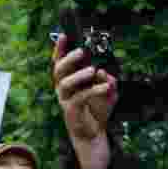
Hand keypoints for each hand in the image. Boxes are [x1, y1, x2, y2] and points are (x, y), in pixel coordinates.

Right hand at [52, 34, 117, 168]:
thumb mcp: (108, 91)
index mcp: (69, 80)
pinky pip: (80, 97)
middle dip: (68, 58)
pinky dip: (94, 90)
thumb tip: (103, 71)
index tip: (63, 35)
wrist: (94, 133)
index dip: (59, 49)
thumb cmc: (97, 109)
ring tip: (93, 70)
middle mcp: (63, 88)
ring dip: (79, 75)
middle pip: (58, 70)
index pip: (60, 62)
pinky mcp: (70, 110)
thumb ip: (108, 79)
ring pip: (64, 83)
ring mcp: (65, 99)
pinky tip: (106, 86)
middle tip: (81, 51)